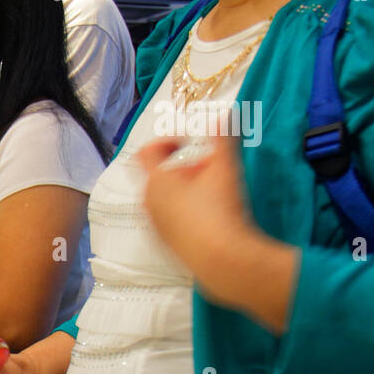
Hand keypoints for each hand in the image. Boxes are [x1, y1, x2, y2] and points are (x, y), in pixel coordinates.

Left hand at [136, 130, 258, 305]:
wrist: (222, 259)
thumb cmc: (218, 209)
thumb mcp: (224, 167)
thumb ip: (222, 137)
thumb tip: (223, 114)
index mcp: (155, 181)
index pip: (148, 151)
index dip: (168, 141)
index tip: (189, 142)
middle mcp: (148, 204)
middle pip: (161, 176)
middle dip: (185, 168)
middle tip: (210, 170)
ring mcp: (155, 227)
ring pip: (166, 199)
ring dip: (187, 191)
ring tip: (214, 194)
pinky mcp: (166, 245)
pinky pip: (173, 220)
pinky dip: (188, 212)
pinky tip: (212, 218)